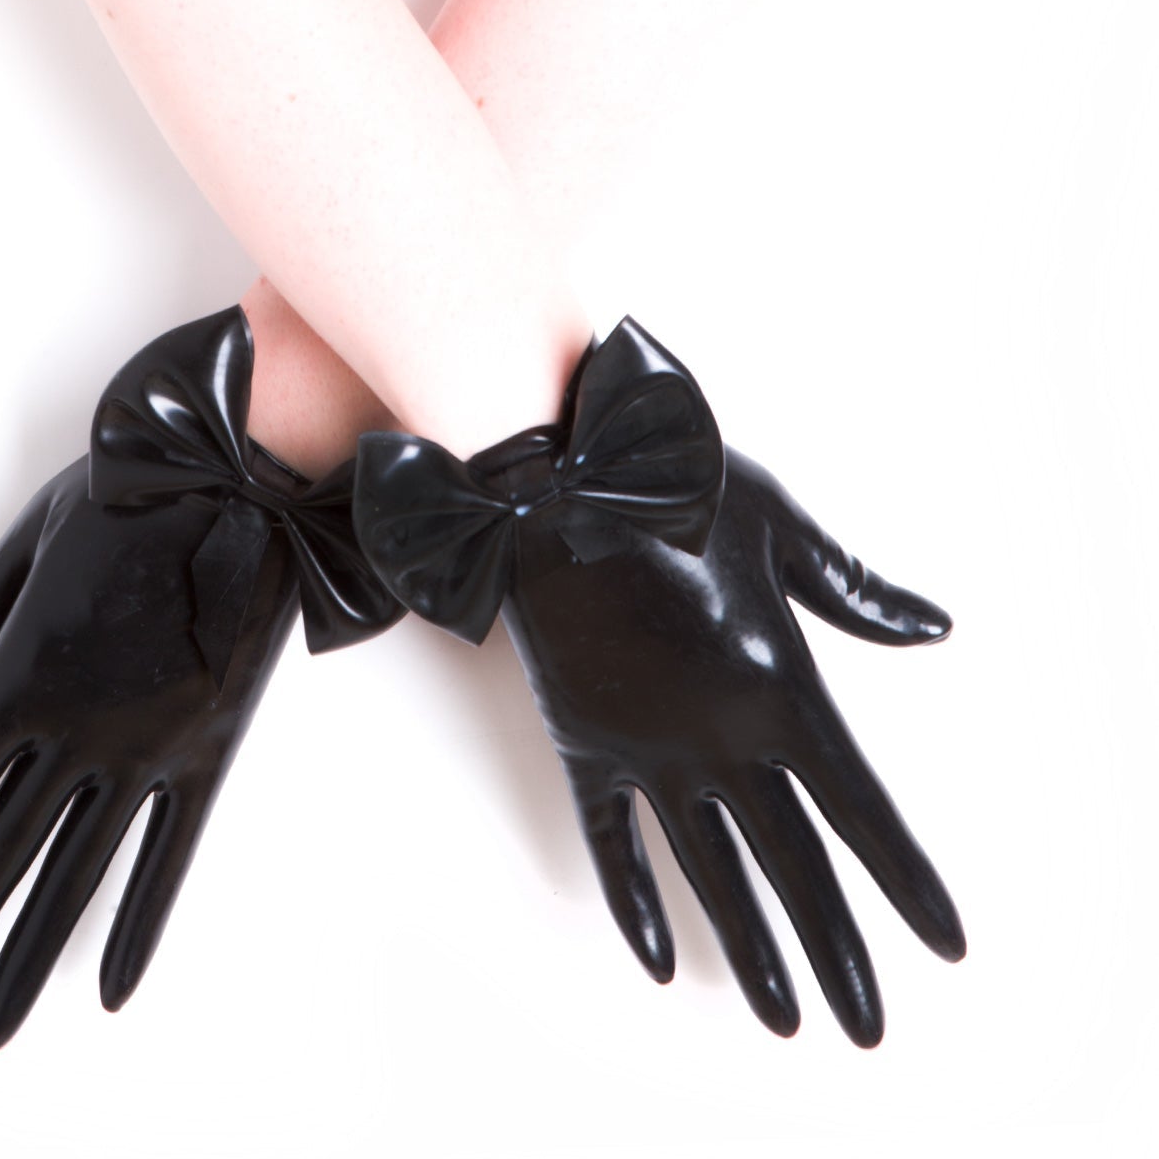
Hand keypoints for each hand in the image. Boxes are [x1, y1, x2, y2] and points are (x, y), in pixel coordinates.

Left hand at [0, 306, 397, 1047]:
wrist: (243, 475)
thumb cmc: (131, 491)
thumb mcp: (31, 537)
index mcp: (20, 676)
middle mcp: (74, 729)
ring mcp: (142, 748)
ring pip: (74, 876)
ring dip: (29, 956)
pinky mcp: (205, 752)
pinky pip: (167, 857)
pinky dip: (140, 925)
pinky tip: (112, 986)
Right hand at [354, 316, 963, 1044]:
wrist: (554, 474)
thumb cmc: (677, 480)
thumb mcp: (780, 521)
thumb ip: (851, 588)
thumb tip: (933, 626)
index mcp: (781, 686)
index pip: (864, 811)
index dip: (907, 881)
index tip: (945, 945)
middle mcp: (721, 737)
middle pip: (794, 868)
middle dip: (839, 950)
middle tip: (868, 1025)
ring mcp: (649, 747)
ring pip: (709, 874)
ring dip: (748, 949)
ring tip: (783, 1019)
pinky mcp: (585, 742)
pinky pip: (612, 842)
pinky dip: (634, 900)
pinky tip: (656, 958)